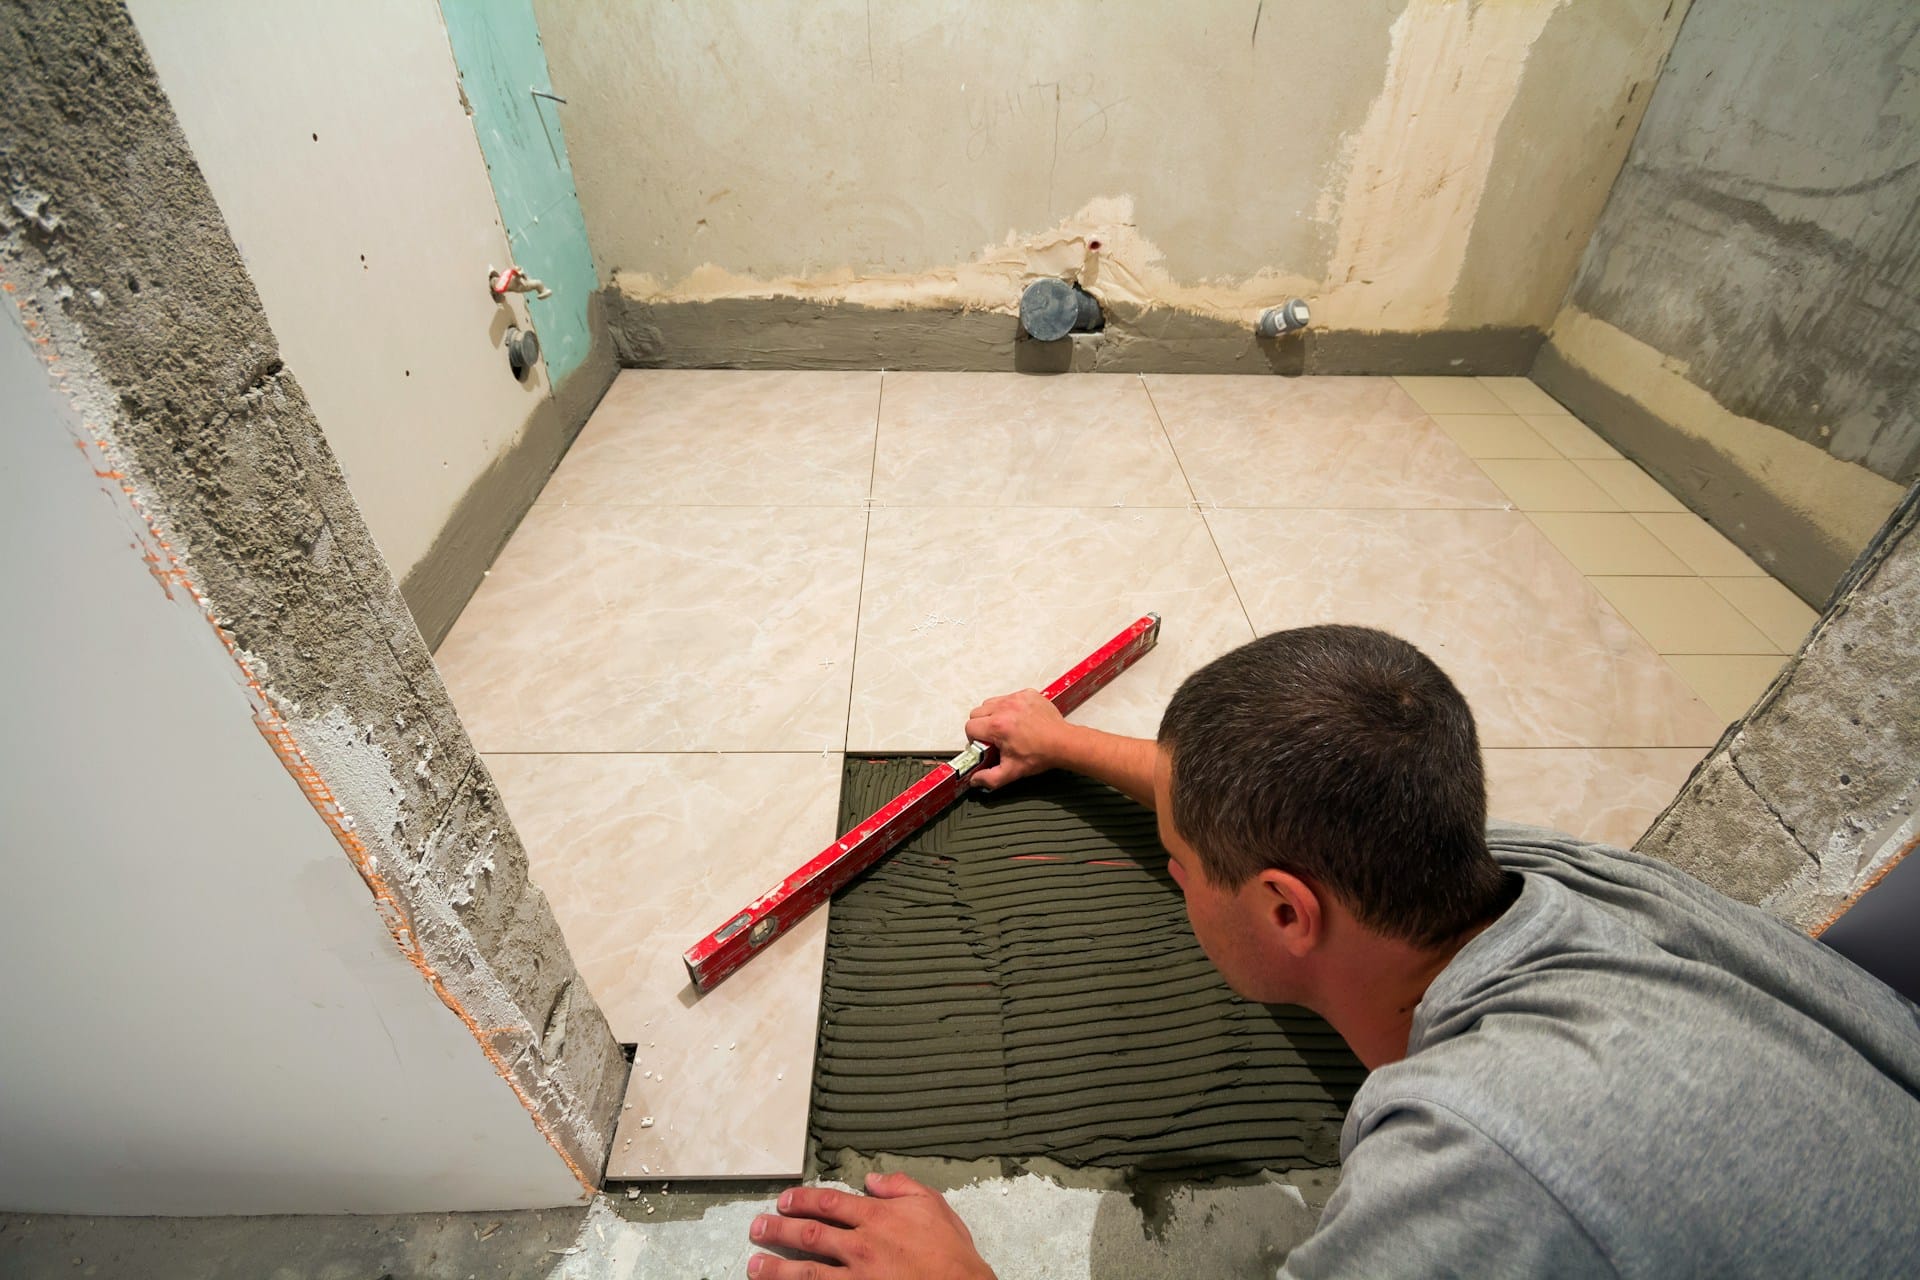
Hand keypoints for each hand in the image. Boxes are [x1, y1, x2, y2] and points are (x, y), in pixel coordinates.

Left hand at [747, 1171, 994, 1278]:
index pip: (828, 1203)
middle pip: (809, 1235)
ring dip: (777, 1269)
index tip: (784, 1199)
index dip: (801, 1200)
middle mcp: (861, 1246)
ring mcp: (858, 1278)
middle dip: (778, 1230)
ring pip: (807, 1272)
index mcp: (876, 1218)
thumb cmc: (951, 1252)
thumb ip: (900, 1186)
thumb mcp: (932, 1204)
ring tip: (755, 1267)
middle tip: (757, 1228)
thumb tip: (874, 1178)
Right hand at [964, 689, 1068, 790]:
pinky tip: (1019, 719)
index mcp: (998, 726)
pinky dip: (1009, 707)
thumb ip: (989, 778)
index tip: (985, 744)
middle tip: (995, 737)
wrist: (1063, 743)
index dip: (974, 738)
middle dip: (982, 725)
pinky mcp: (1027, 694)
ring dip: (993, 714)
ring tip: (1006, 727)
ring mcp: (1016, 699)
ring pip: (990, 703)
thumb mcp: (1012, 772)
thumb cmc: (1041, 754)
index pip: (970, 727)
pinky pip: (1008, 697)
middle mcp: (1005, 708)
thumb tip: (975, 780)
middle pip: (977, 712)